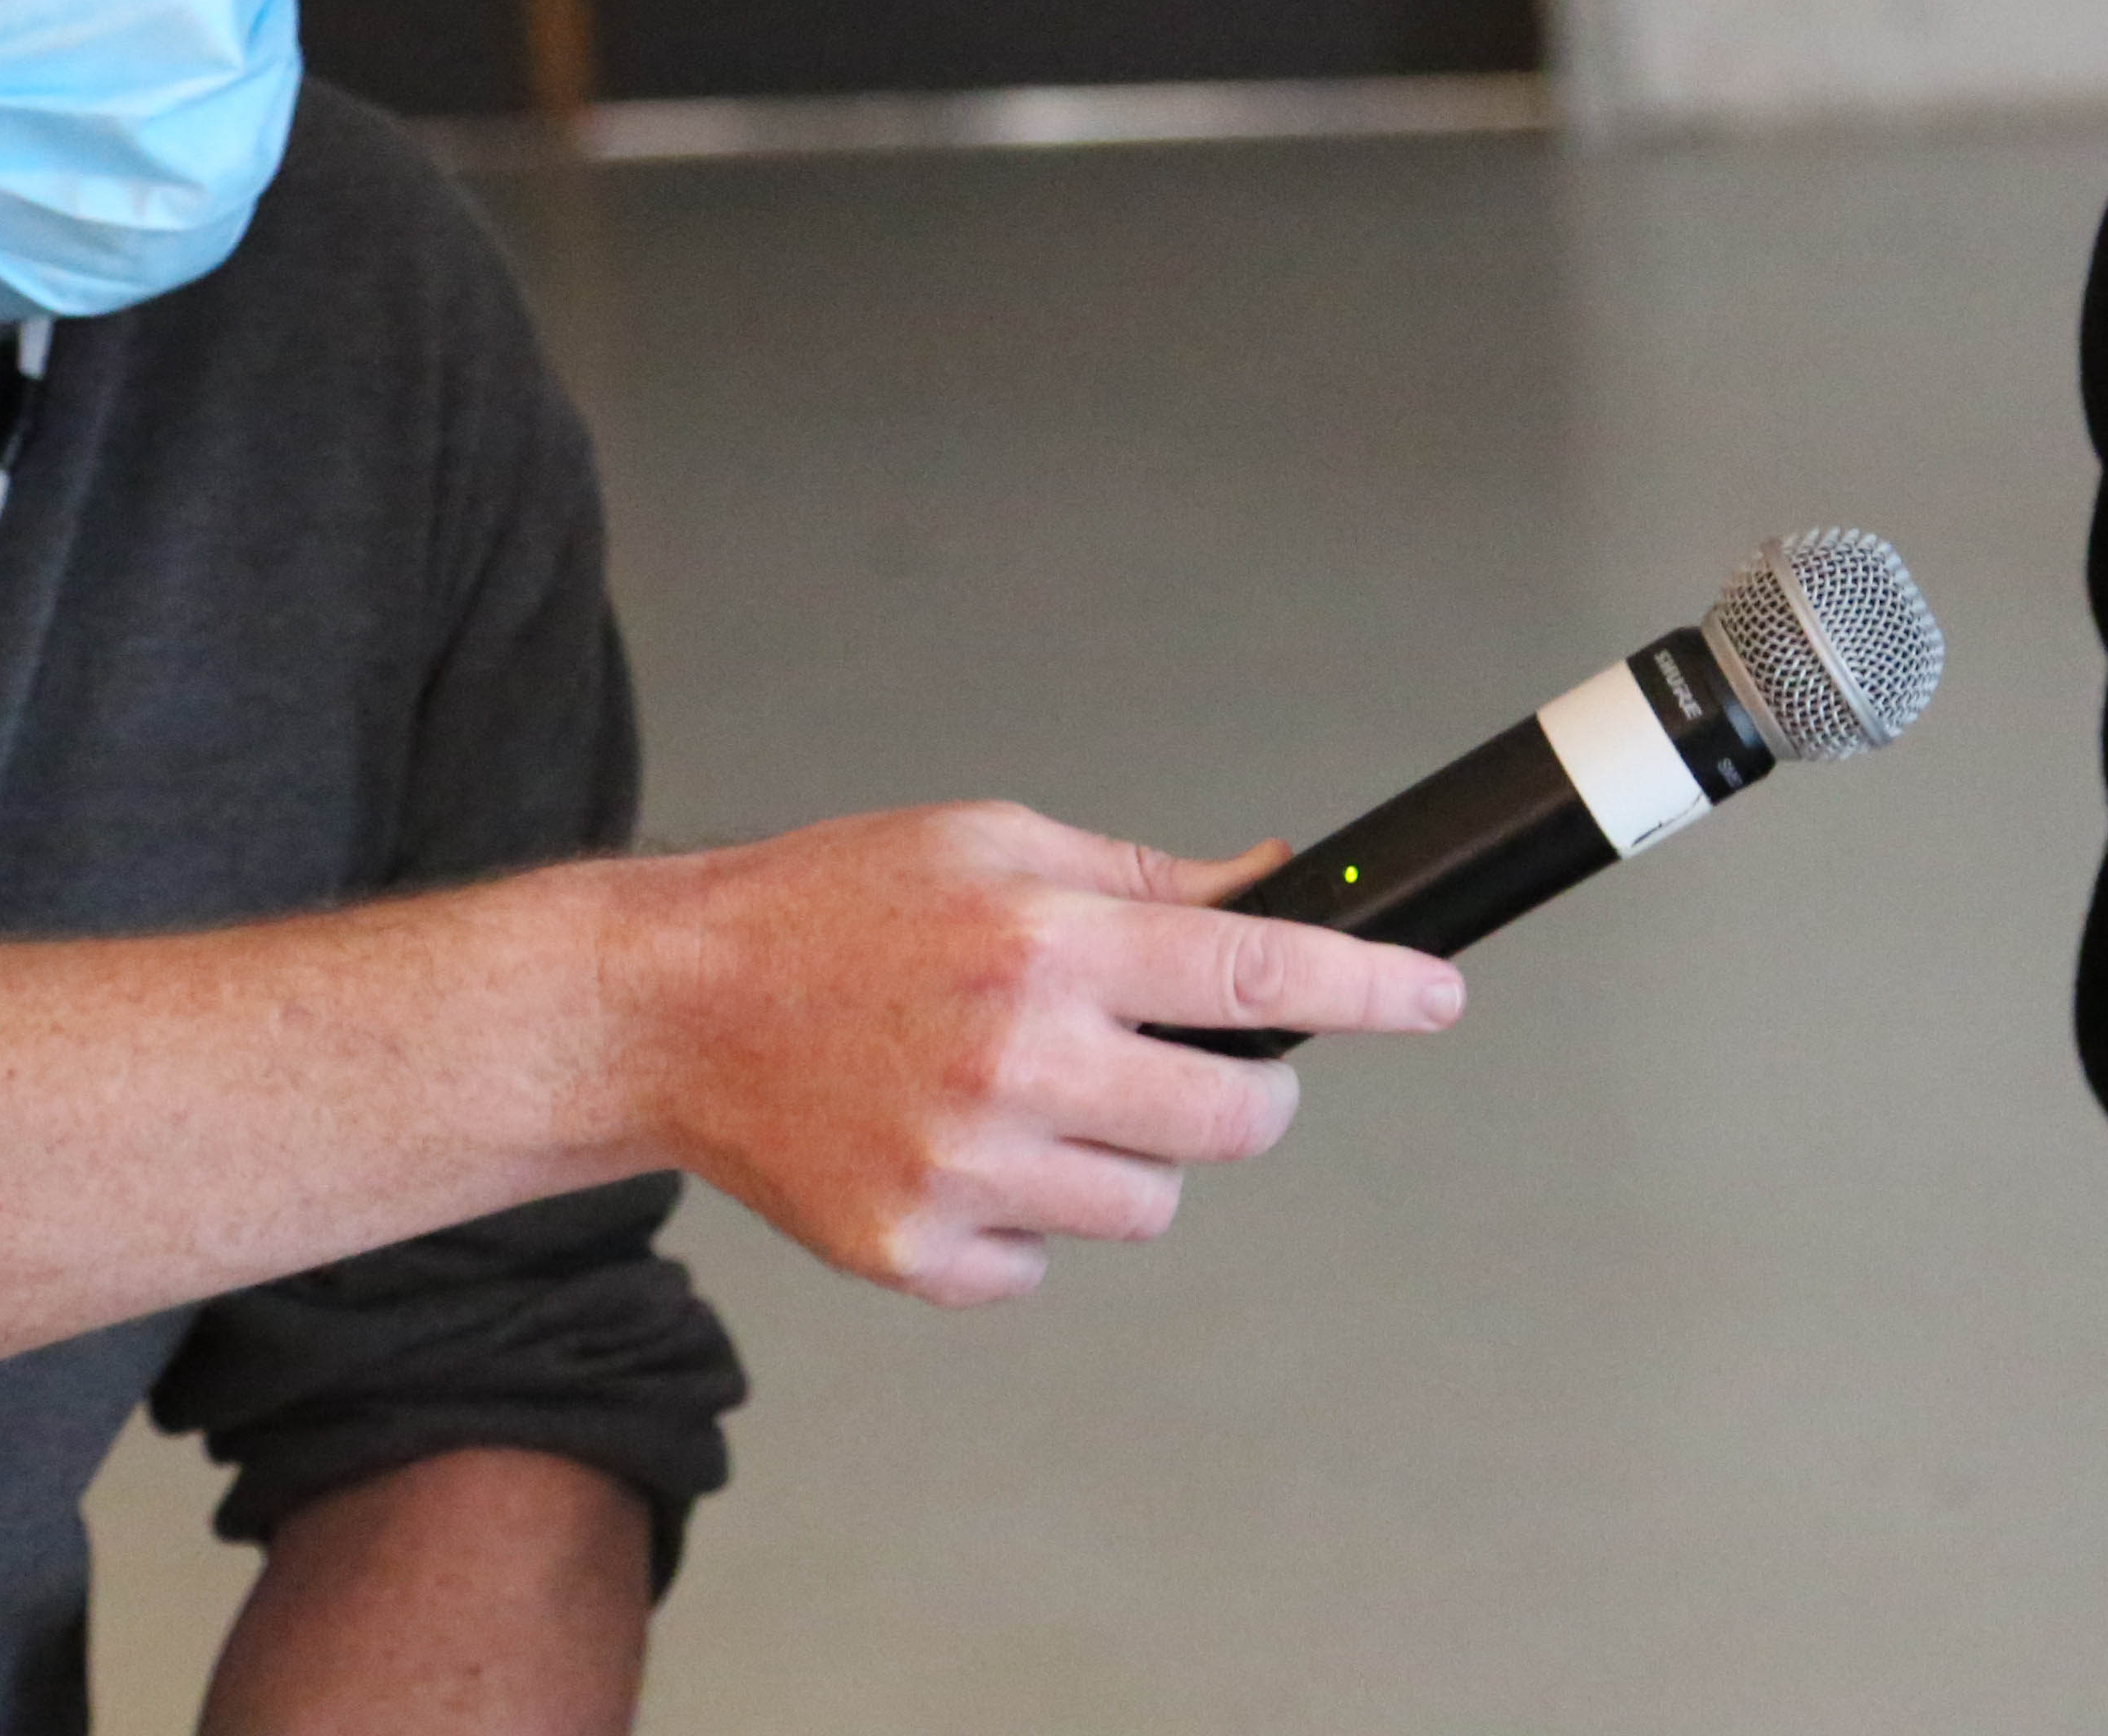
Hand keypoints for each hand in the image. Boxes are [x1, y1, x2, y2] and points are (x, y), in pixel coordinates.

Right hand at [616, 802, 1460, 1304]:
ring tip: (1034, 1094)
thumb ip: (1142, 878)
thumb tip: (1273, 884)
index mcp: (1043, 941)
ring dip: (1126, 1156)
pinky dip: (1027, 1222)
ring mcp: (965, 1168)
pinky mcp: (914, 1251)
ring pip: (1152, 1204)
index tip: (1438, 994)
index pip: (1253, 964)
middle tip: (1192, 1059)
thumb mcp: (991, 841)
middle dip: (1244, 1091)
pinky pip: (1044, 1266)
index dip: (1369, 983)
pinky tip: (960, 1151)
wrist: (669, 1006)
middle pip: (1236, 1117)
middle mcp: (1014, 1058)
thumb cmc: (829, 910)